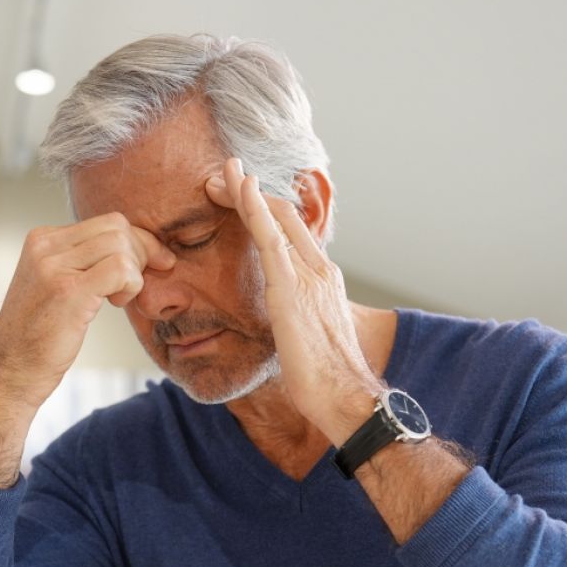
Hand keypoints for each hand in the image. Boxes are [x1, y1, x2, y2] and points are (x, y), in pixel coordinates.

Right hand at [0, 212, 175, 486]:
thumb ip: (82, 262)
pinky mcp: (68, 291)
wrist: (8, 374)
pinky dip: (131, 285)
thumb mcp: (55, 286)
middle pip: (117, 227)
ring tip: (118, 299)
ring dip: (134, 272)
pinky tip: (115, 304)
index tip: (153, 264)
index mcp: (41, 239)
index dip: (138, 242)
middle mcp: (45, 246)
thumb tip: (132, 248)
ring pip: (121, 244)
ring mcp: (54, 266)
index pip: (107, 222)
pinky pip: (120, 269)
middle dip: (142, 253)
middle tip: (138, 286)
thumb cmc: (37, 338)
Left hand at [205, 158, 383, 444]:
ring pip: (274, 217)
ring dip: (245, 191)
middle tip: (224, 175)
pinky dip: (253, 208)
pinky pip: (268, 237)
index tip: (242, 197)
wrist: (343, 394)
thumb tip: (284, 325)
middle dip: (252, 192)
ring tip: (223, 171)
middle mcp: (319, 269)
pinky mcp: (289, 285)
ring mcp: (307, 274)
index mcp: (323, 280)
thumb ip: (298, 319)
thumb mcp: (309, 338)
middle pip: (284, 215)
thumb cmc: (326, 378)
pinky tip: (240, 188)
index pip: (293, 232)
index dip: (266, 210)